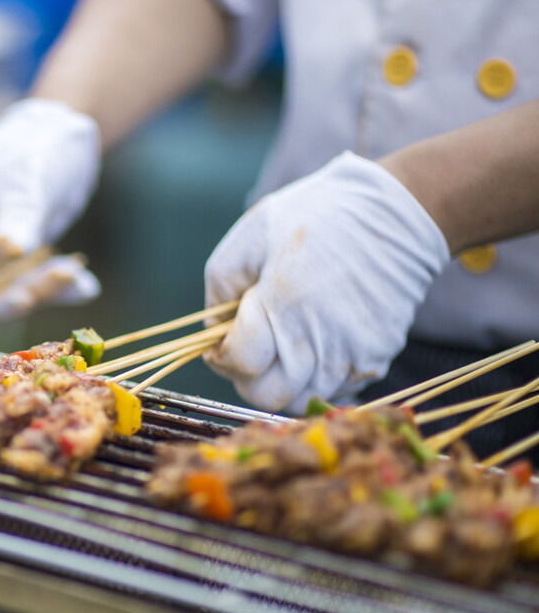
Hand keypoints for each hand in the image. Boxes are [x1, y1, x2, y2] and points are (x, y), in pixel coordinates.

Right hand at [0, 98, 101, 318]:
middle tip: (32, 294)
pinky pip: (30, 293)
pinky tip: (85, 284)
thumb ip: (18, 212)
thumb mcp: (24, 176)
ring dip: (33, 293)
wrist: (63, 143)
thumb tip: (11, 248)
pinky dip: (57, 292)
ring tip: (69, 275)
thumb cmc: (30, 149)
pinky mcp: (14, 270)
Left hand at [203, 151, 449, 414]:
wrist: (400, 213)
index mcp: (283, 304)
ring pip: (299, 400)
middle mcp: (319, 339)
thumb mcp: (253, 232)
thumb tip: (212, 328)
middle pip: (265, 394)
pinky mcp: (376, 358)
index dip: (221, 355)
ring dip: (281, 382)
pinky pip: (333, 391)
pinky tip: (311, 346)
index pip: (238, 363)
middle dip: (246, 376)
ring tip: (280, 347)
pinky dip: (315, 379)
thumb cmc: (320, 215)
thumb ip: (221, 283)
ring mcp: (352, 354)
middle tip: (248, 349)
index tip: (221, 340)